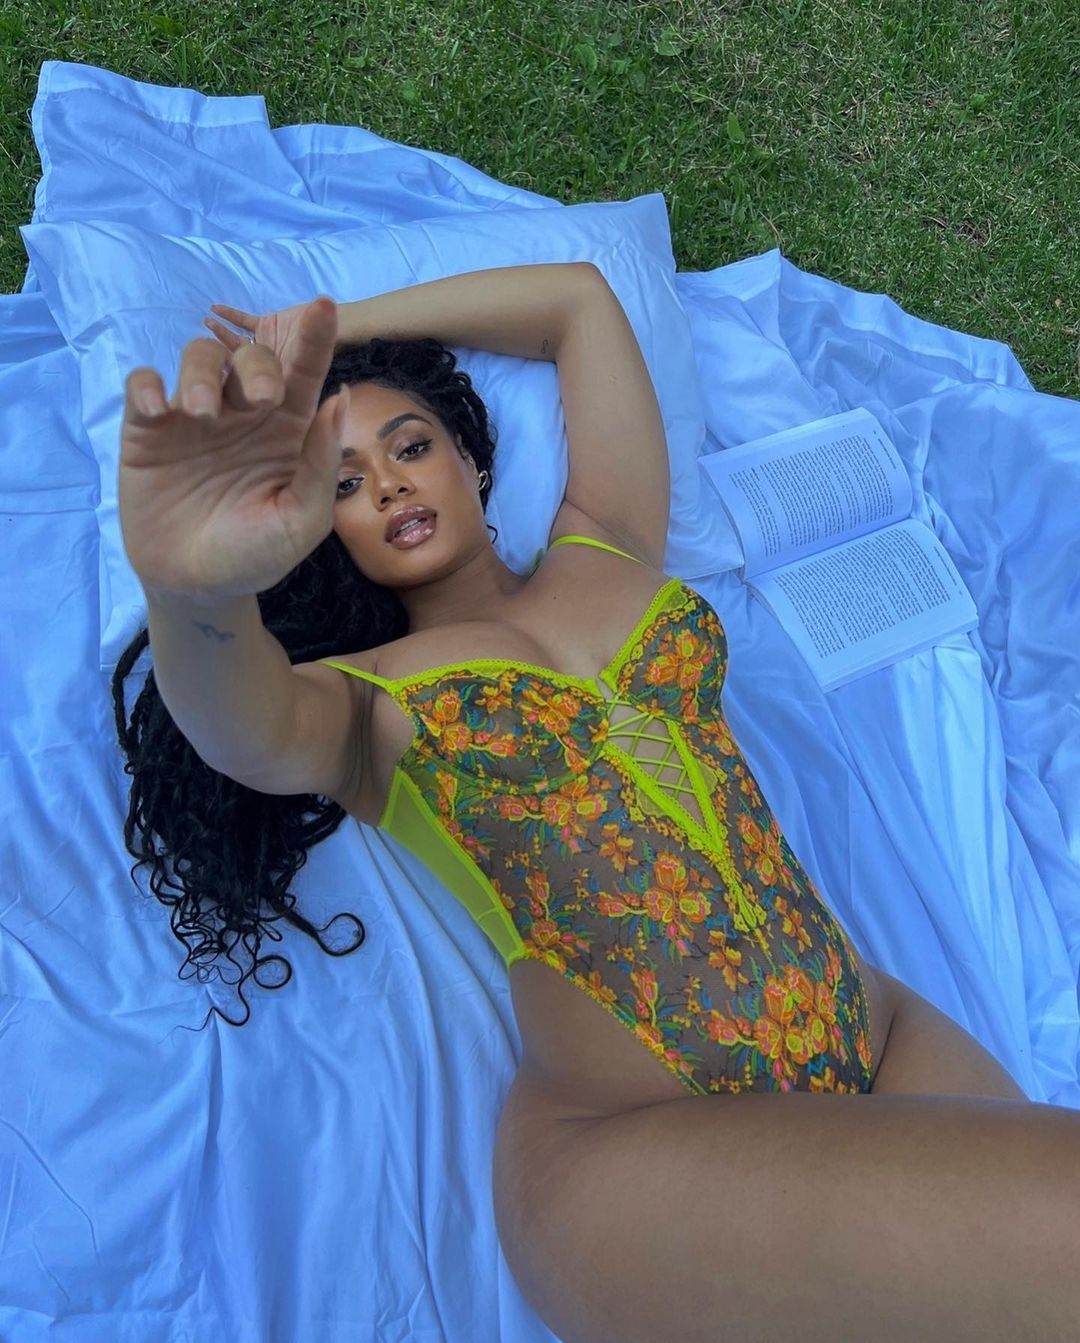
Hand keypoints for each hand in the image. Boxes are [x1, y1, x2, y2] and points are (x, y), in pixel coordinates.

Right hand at [119, 294, 345, 601]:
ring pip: (199, 358)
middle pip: (250, 355)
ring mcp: (195, 417)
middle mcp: (242, 413)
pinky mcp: (149, 429)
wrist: (198, 587)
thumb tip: (339, 396)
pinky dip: (147, 385)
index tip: (325, 305)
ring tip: (200, 414)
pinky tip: (156, 408)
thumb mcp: (302, 519)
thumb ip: (320, 463)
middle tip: (259, 399)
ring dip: (202, 373)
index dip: (314, 337)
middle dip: (257, 363)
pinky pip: (143, 384)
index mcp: (286, 429)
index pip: (304, 372)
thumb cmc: (257, 554)